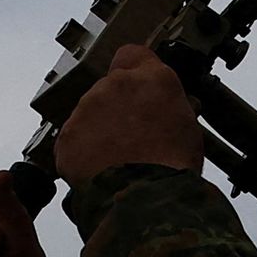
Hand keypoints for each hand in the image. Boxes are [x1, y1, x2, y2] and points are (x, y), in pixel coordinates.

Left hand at [51, 42, 205, 184]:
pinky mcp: (67, 136)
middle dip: (118, 108)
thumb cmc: (174, 168)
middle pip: (110, 89)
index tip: (139, 88)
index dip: (136, 72)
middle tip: (134, 137)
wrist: (146, 201)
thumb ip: (172, 106)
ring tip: (119, 159)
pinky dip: (83, 153)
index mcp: (151, 78)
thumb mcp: (189, 127)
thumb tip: (167, 107)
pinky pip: (73, 140)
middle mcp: (115, 85)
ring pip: (89, 114)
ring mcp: (87, 109)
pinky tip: (101, 170)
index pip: (134, 55)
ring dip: (100, 130)